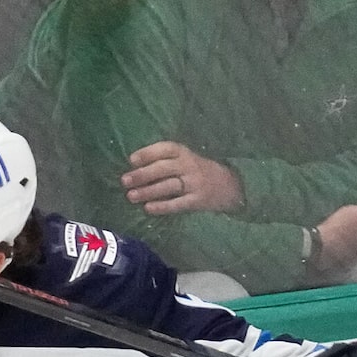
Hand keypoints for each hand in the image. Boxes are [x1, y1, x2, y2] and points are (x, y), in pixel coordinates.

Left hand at [122, 141, 241, 215]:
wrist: (231, 186)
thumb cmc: (197, 172)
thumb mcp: (185, 160)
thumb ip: (164, 161)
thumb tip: (133, 168)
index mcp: (185, 153)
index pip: (167, 149)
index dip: (148, 153)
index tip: (132, 160)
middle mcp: (190, 165)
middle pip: (164, 168)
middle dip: (143, 174)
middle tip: (125, 181)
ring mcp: (195, 183)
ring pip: (169, 186)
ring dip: (148, 191)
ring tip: (131, 196)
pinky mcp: (199, 200)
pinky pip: (179, 204)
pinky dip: (163, 206)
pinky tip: (148, 208)